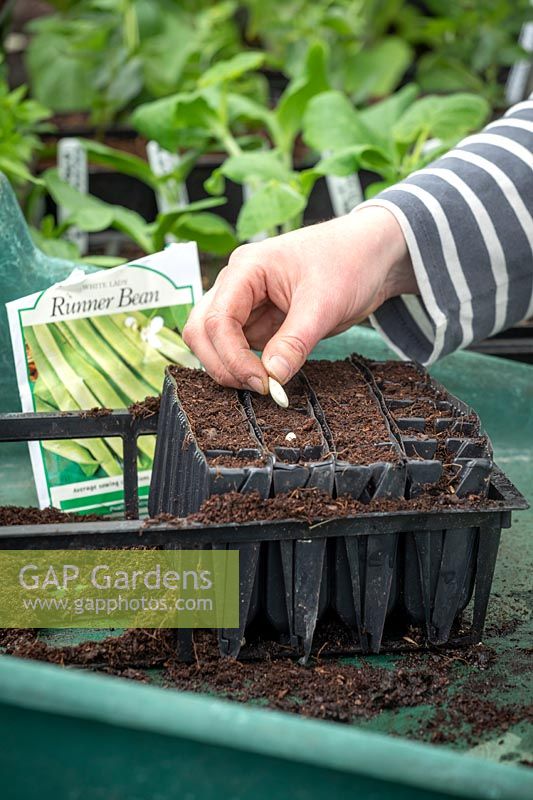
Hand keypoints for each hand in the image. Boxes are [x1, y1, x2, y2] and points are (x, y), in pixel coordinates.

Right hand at [183, 206, 416, 392]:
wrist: (373, 255)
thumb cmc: (350, 261)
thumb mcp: (324, 304)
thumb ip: (295, 342)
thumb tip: (272, 377)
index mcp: (245, 269)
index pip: (217, 320)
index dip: (233, 358)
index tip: (262, 383)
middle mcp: (237, 285)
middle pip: (202, 332)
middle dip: (222, 365)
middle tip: (259, 388)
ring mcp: (246, 304)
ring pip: (215, 343)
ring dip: (231, 368)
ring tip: (266, 386)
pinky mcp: (260, 322)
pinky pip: (240, 348)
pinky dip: (247, 367)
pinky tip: (269, 379)